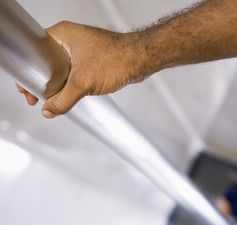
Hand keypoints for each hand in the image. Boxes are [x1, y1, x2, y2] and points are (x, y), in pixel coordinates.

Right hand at [17, 21, 149, 118]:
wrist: (141, 60)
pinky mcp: (92, 59)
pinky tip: (71, 94)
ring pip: (62, 70)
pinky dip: (72, 83)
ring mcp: (82, 49)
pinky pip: (75, 72)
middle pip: (46, 63)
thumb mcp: (83, 83)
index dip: (29, 72)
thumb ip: (63, 100)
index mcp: (62, 35)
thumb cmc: (117, 59)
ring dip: (59, 84)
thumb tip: (49, 110)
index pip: (34, 52)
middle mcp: (70, 40)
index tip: (28, 89)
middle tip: (39, 97)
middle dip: (43, 81)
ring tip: (54, 98)